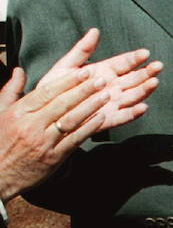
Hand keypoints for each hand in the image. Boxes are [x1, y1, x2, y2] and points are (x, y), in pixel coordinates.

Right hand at [0, 32, 159, 199]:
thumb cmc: (2, 140)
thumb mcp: (1, 113)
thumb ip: (11, 90)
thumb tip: (19, 70)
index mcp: (19, 113)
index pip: (46, 92)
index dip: (68, 81)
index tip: (84, 71)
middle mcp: (31, 126)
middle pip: (62, 104)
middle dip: (84, 90)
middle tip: (101, 79)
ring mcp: (43, 142)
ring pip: (70, 120)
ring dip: (91, 106)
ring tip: (107, 95)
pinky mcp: (54, 157)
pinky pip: (74, 139)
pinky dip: (89, 128)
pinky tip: (102, 118)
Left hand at [41, 28, 162, 130]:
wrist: (46, 114)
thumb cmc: (54, 89)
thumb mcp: (65, 66)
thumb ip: (82, 50)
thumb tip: (94, 30)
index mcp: (104, 72)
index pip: (124, 63)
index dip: (135, 58)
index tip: (145, 53)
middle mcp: (112, 87)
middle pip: (134, 78)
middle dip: (147, 72)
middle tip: (158, 66)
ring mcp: (112, 103)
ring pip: (133, 95)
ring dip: (145, 90)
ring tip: (154, 82)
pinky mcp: (108, 119)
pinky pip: (123, 116)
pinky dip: (134, 113)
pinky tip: (143, 107)